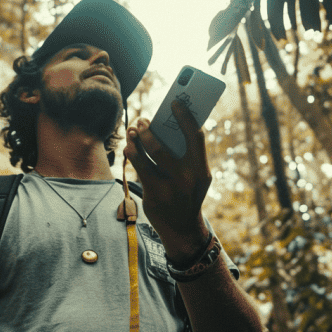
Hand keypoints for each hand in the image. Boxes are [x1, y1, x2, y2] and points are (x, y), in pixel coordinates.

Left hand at [123, 99, 210, 264]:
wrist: (182, 228)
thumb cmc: (187, 194)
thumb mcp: (195, 176)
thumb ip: (186, 155)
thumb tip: (166, 126)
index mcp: (202, 170)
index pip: (195, 136)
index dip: (185, 117)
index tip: (174, 102)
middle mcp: (187, 178)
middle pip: (164, 144)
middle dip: (149, 129)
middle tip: (143, 119)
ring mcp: (170, 187)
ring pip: (148, 155)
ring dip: (138, 139)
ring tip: (134, 130)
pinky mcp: (154, 194)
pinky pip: (140, 167)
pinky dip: (133, 153)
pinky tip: (129, 147)